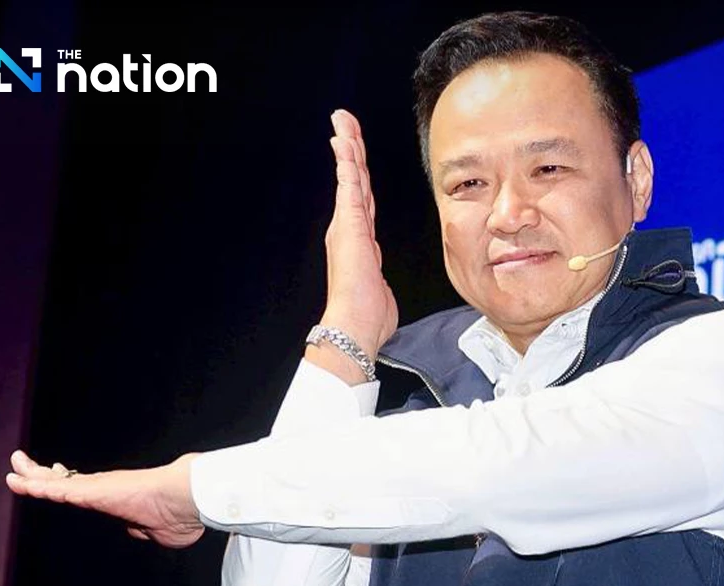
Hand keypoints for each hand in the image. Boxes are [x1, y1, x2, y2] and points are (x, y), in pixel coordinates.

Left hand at [5, 450, 205, 548]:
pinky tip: (20, 483)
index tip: (55, 472)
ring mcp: (98, 489)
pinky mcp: (94, 492)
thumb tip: (134, 529)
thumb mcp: (159, 532)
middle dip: (41, 473)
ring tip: (13, 468)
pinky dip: (37, 487)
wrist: (188, 499)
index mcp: (116, 498)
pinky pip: (58, 490)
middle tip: (21, 464)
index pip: (84, 488)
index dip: (67, 482)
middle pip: (64, 480)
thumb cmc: (181, 516)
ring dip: (31, 477)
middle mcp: (104, 489)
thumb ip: (142, 530)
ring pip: (55, 483)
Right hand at [323, 109, 397, 356]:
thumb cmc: (368, 316)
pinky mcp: (349, 225)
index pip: (362, 196)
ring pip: (351, 176)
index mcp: (358, 240)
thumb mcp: (379, 290)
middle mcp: (350, 228)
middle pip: (355, 179)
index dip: (359, 171)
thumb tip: (381, 291)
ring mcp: (348, 225)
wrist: (355, 326)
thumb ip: (378, 281)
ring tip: (343, 121)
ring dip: (348, 147)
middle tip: (344, 120)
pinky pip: (349, 186)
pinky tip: (344, 143)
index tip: (355, 148)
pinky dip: (347, 163)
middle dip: (351, 148)